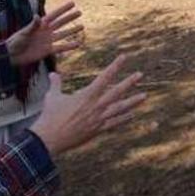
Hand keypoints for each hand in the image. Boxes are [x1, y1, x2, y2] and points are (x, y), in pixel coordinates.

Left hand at [6, 2, 83, 65]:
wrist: (11, 56)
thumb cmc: (15, 42)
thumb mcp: (24, 32)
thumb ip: (32, 25)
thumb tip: (37, 16)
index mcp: (40, 24)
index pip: (54, 15)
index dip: (63, 9)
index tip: (73, 3)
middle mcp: (46, 31)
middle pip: (60, 23)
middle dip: (70, 18)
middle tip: (80, 12)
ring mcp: (47, 41)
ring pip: (63, 34)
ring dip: (72, 31)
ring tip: (82, 27)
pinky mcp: (48, 51)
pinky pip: (61, 47)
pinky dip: (69, 46)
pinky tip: (77, 44)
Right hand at [29, 54, 145, 155]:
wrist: (50, 138)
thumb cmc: (50, 116)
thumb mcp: (52, 97)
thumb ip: (56, 84)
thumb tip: (53, 74)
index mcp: (86, 95)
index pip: (104, 77)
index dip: (115, 66)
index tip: (124, 57)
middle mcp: (95, 106)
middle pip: (116, 92)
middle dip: (129, 83)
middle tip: (140, 75)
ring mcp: (98, 119)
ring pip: (119, 108)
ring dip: (133, 102)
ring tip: (144, 96)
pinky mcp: (97, 130)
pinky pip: (114, 123)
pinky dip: (124, 118)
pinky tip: (132, 115)